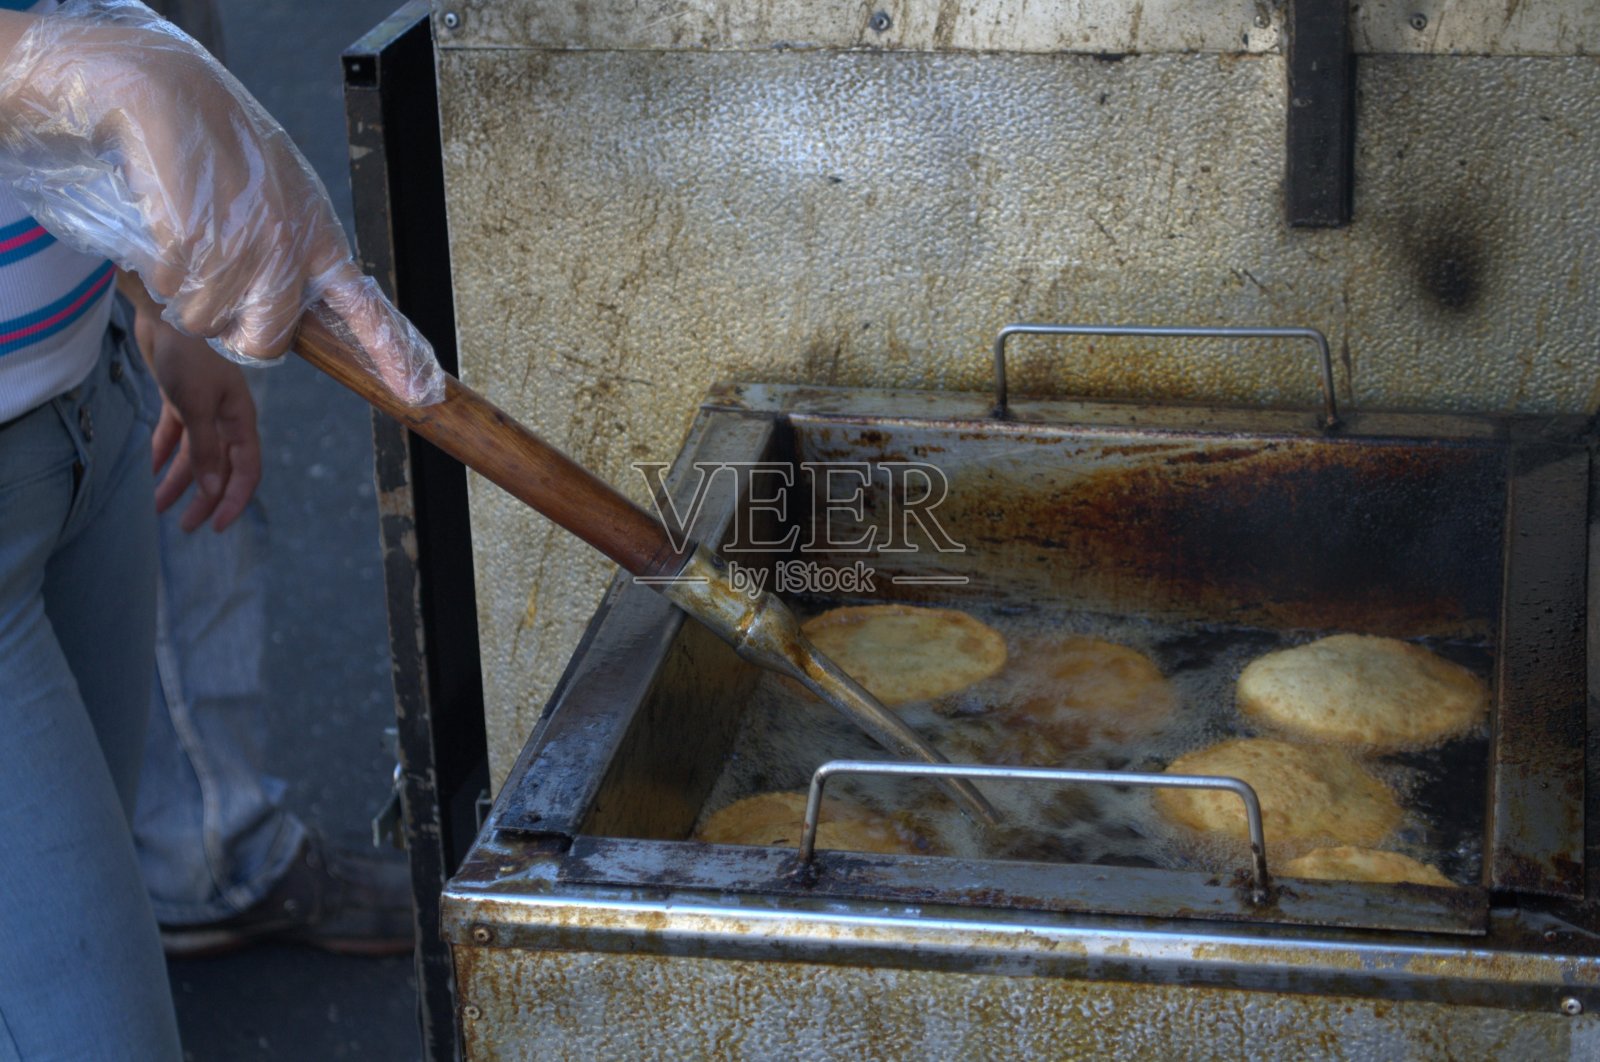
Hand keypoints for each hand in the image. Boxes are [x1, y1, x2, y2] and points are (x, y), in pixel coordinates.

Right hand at [0, 1, 441, 404]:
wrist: (171, 96)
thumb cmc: (229, 148)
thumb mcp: (285, 199)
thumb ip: (295, 252)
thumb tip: (292, 308)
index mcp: (321, 240)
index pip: (366, 310)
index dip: (393, 355)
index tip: (420, 393)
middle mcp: (289, 252)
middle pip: (267, 342)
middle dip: (236, 331)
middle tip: (219, 287)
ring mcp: (244, 250)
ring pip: (210, 324)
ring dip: (190, 296)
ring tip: (191, 242)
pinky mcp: (196, 245)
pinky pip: (173, 292)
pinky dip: (161, 271)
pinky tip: (169, 227)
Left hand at [138, 298, 261, 531]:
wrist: (166, 311)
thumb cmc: (188, 355)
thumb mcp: (197, 405)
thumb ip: (206, 449)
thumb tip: (214, 491)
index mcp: (240, 420)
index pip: (247, 470)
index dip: (234, 500)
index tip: (216, 527)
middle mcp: (226, 418)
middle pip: (220, 468)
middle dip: (204, 499)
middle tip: (185, 527)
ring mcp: (203, 409)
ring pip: (195, 456)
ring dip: (178, 482)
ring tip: (158, 507)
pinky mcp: (179, 399)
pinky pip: (174, 436)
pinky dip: (163, 454)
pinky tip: (149, 470)